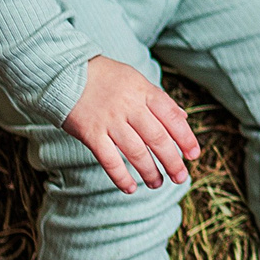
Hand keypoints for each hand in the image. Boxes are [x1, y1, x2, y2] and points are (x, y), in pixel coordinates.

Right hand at [62, 57, 198, 193]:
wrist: (65, 72)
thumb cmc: (106, 77)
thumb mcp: (137, 80)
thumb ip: (160, 100)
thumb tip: (183, 118)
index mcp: (144, 92)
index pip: (172, 117)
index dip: (186, 137)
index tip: (194, 155)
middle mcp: (129, 106)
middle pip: (157, 138)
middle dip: (172, 161)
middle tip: (180, 177)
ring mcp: (109, 120)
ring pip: (136, 152)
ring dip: (149, 171)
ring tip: (158, 184)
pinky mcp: (91, 133)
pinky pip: (109, 159)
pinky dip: (121, 176)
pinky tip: (131, 188)